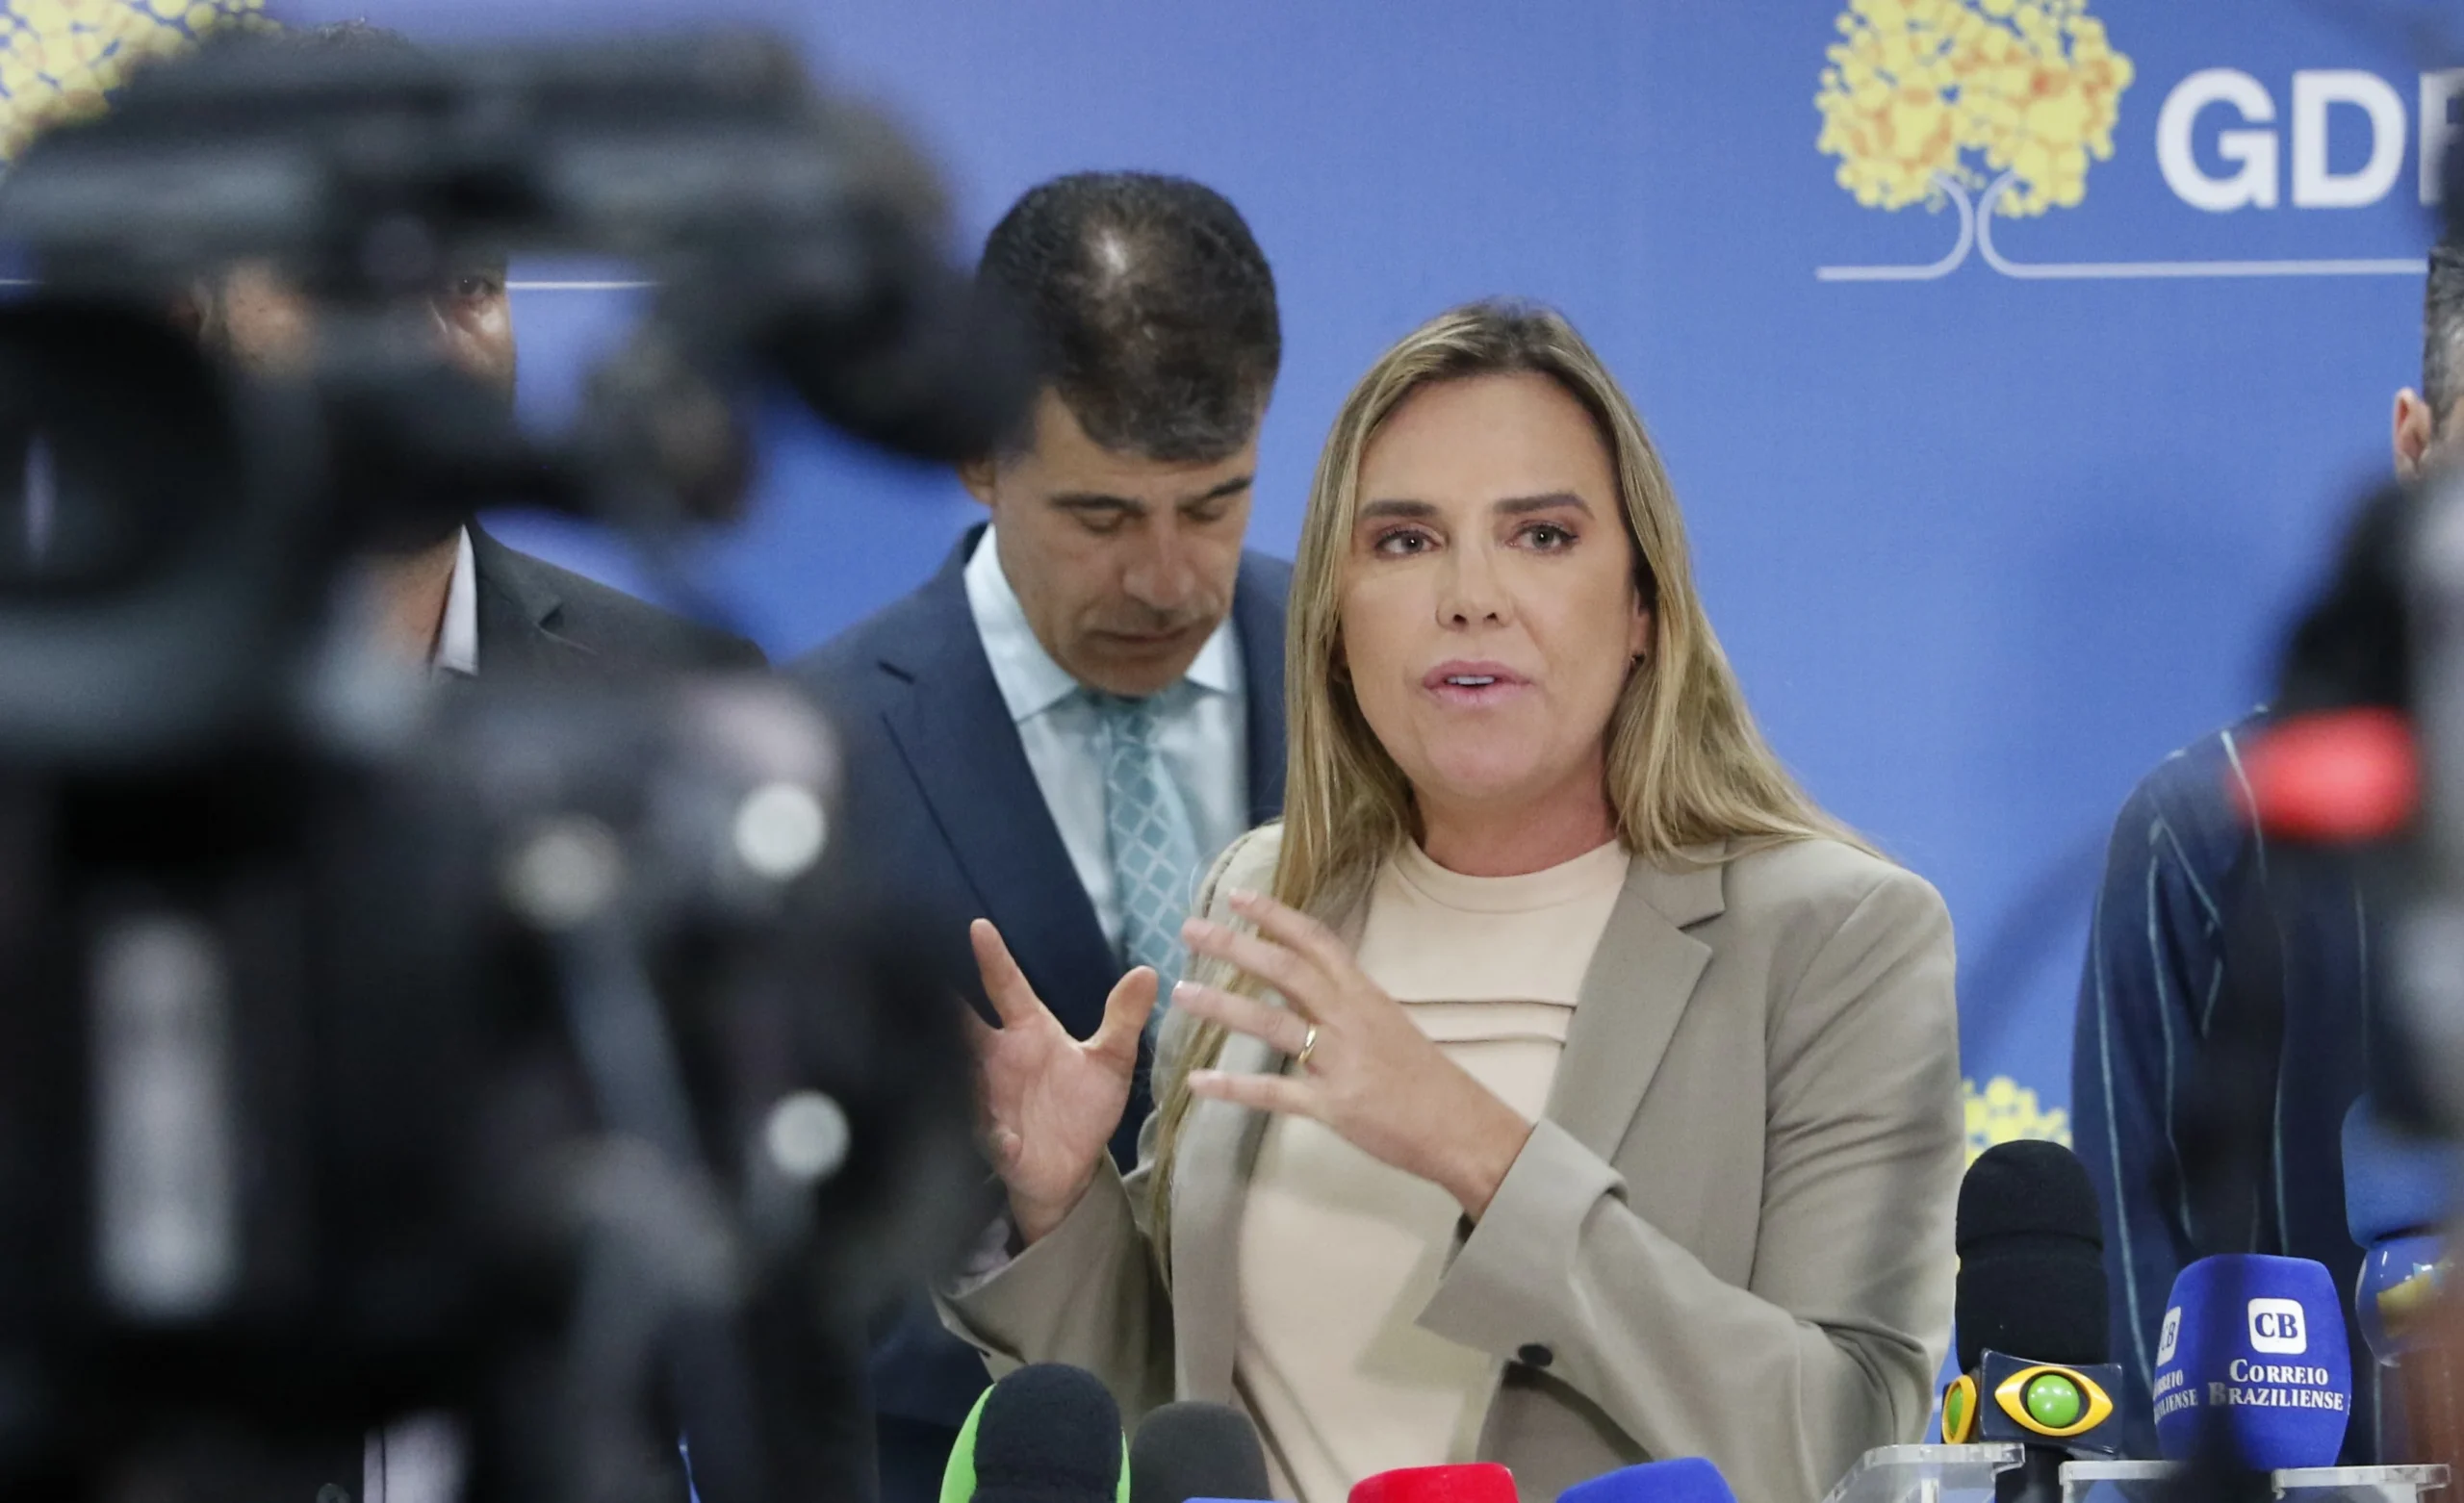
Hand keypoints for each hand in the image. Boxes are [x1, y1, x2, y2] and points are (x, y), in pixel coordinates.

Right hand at [967, 919, 1155, 1244]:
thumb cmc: (1082, 1107)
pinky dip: (993, 1135)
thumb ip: (1123, 1019)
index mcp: (1027, 1032)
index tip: (979, 927)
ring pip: (961, 1075)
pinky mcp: (994, 1141)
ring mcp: (989, 1098)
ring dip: (956, 1065)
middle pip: (964, 1025)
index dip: (994, 959)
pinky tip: (1003, 1137)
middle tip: (924, 976)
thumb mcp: (1110, 1061)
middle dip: (943, 1004)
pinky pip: (986, 1134)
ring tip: (953, 1047)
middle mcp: (999, 1059)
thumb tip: (1148, 971)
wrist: (1072, 1169)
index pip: (1007, 987)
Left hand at [1173, 890, 1532, 1218]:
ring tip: (1183, 993)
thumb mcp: (1390, 1025)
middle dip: (1235, 947)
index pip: (1315, 942)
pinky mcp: (1333, 1106)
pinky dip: (1234, 1088)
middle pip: (1286, 971)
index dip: (1274, 916)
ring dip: (1223, 1007)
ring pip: (1272, 1025)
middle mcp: (1350, 1019)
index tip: (1236, 896)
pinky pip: (1275, 1093)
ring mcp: (1341, 1062)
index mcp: (1364, 995)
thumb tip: (1306, 985)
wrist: (1464, 1129)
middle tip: (1190, 929)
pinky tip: (1198, 1083)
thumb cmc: (1427, 1079)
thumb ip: (1346, 1004)